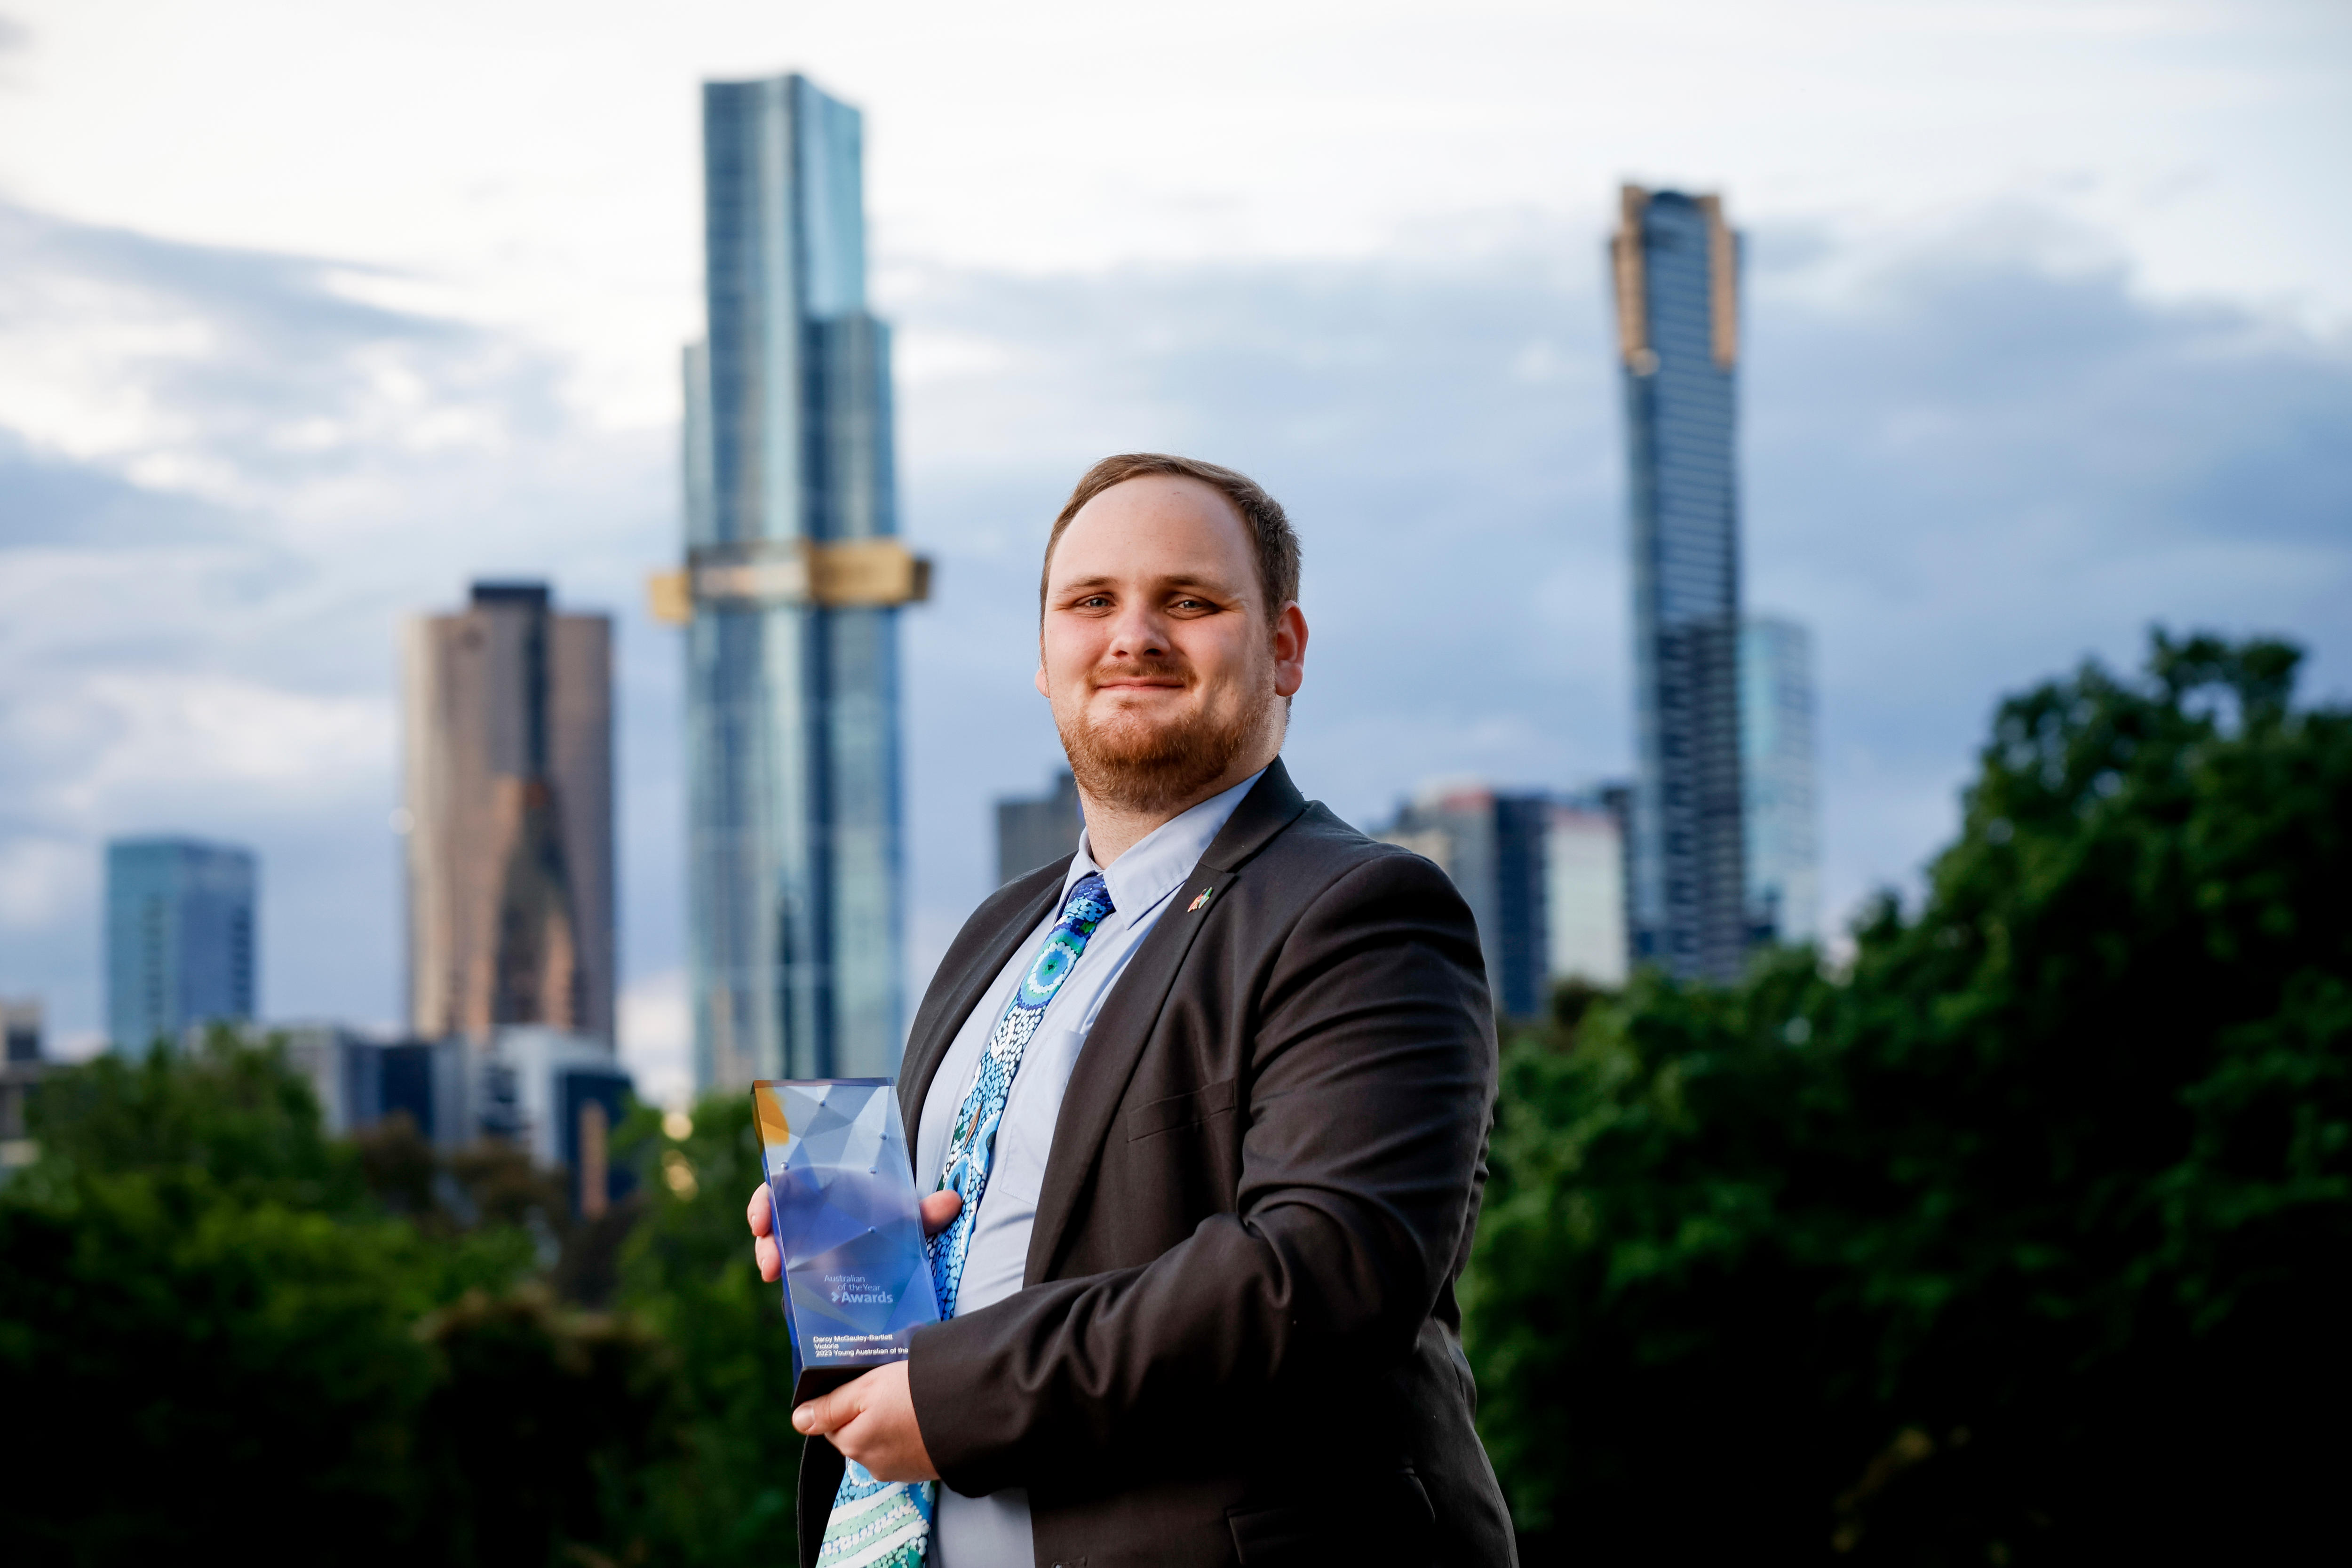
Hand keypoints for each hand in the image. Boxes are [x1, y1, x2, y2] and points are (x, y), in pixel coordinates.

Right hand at [747, 1184, 964, 1283]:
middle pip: (774, 1221)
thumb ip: (925, 1212)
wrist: (896, 1244)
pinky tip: (789, 1296)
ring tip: (775, 1274)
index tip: (761, 1219)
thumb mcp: (908, 1217)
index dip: (766, 1201)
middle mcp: (808, 1217)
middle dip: (765, 1240)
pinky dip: (787, 1284)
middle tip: (770, 1261)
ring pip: (778, 1249)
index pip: (783, 1188)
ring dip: (770, 1259)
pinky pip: (792, 1277)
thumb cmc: (894, 1220)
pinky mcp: (809, 1273)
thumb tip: (952, 1201)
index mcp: (824, 1193)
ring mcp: (805, 1246)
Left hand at [793, 1361, 938, 1480]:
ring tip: (912, 1402)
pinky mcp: (922, 1470)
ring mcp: (899, 1470)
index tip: (868, 1386)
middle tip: (893, 1390)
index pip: (833, 1423)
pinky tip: (924, 1418)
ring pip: (881, 1442)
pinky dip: (910, 1434)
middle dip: (868, 1413)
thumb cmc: (918, 1394)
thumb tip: (799, 1421)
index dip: (847, 1400)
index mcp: (854, 1443)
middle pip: (857, 1434)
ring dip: (890, 1424)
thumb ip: (831, 1405)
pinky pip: (904, 1449)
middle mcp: (872, 1464)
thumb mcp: (867, 1387)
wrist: (972, 1412)